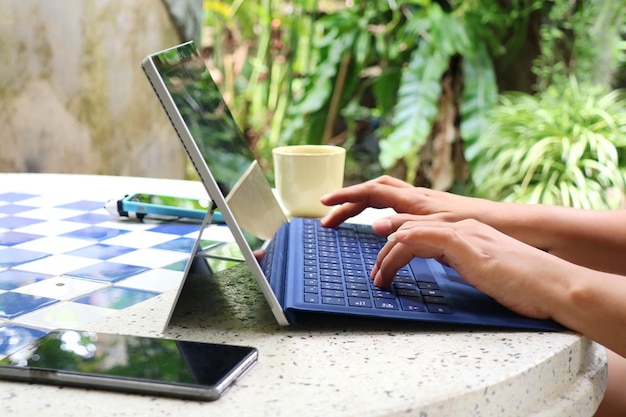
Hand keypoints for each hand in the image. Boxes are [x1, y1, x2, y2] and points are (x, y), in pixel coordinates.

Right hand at [320, 175, 492, 227]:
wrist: (515, 226)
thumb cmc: (483, 226)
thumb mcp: (442, 230)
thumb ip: (408, 227)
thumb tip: (373, 226)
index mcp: (416, 200)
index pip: (371, 192)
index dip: (345, 198)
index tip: (324, 205)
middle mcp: (418, 198)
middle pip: (374, 191)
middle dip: (348, 202)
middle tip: (329, 219)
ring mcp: (427, 204)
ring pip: (386, 196)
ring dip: (364, 204)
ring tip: (349, 218)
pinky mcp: (435, 213)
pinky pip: (399, 206)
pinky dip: (382, 212)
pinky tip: (384, 225)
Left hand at [371, 216, 572, 320]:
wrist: (553, 284)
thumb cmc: (524, 284)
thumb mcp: (485, 272)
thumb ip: (464, 265)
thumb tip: (448, 270)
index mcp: (465, 234)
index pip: (421, 233)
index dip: (397, 248)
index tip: (383, 266)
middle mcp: (461, 227)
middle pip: (409, 230)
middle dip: (384, 252)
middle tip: (374, 276)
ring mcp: (463, 232)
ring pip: (410, 233)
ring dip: (387, 255)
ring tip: (377, 278)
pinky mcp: (465, 243)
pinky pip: (426, 235)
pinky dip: (404, 239)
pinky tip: (391, 248)